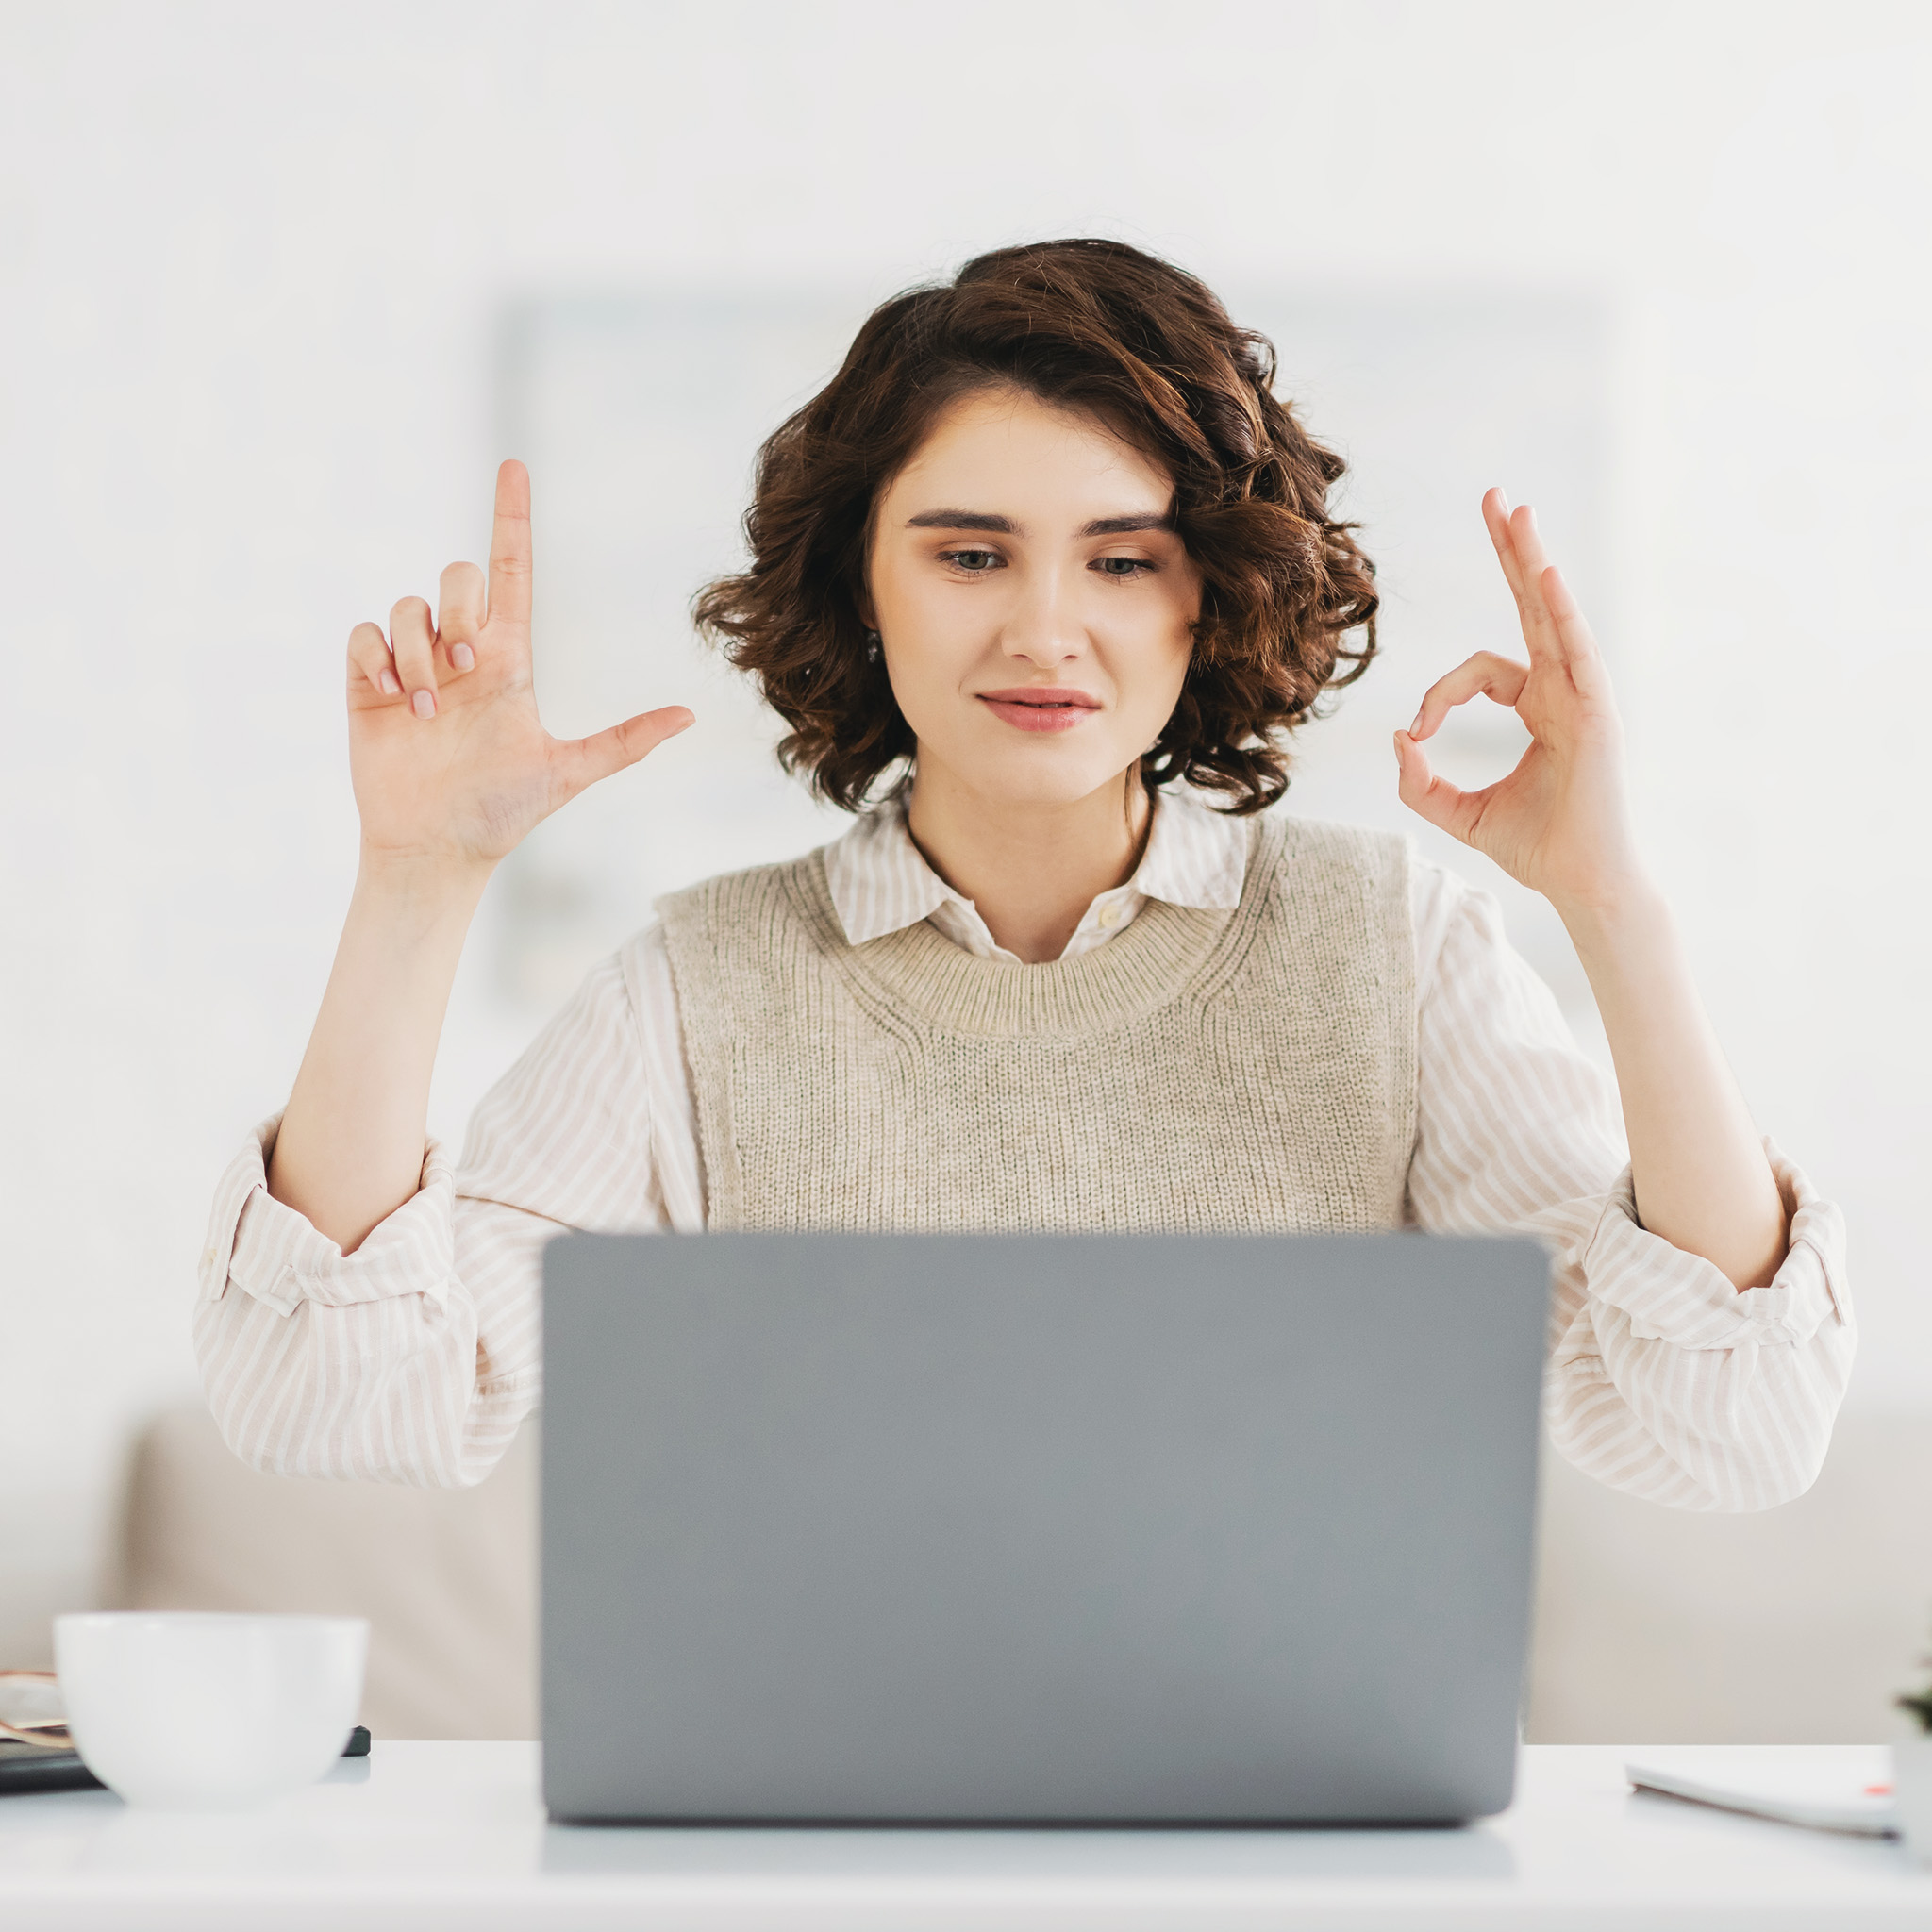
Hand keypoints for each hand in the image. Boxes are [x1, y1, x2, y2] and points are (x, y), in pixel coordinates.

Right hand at [345, 461, 691, 874]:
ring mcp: (414, 666)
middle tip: (464, 666)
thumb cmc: (502, 812)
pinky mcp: (369, 683)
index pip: (512, 570)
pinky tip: (391, 698)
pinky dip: (376, 657)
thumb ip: (625, 741)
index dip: (512, 517)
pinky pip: (365, 633)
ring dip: (417, 653)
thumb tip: (691, 717)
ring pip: (409, 606)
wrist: (438, 849)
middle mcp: (462, 652)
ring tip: (428, 712)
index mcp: (509, 660)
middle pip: (458, 577)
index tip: (515, 466)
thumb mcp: (567, 772)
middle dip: (460, 609)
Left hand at [1394, 490, 1646, 917]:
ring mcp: (1584, 696)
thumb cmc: (1534, 847)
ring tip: (1514, 511)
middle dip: (1511, 552)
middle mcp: (1564, 690)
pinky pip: (1575, 651)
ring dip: (1531, 560)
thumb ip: (1418, 781)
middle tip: (1495, 498)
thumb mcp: (1457, 812)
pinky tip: (1543, 575)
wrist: (1579, 883)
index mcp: (1539, 705)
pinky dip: (1559, 613)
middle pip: (1532, 606)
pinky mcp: (1596, 713)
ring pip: (1553, 614)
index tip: (1417, 732)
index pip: (1480, 670)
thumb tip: (1396, 741)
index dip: (1438, 694)